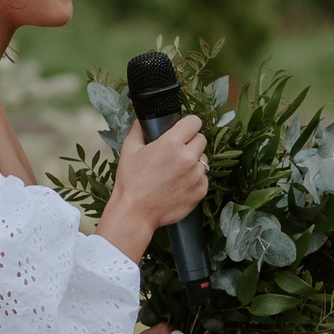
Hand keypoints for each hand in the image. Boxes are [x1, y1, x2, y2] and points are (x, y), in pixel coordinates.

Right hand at [96, 117, 207, 261]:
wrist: (135, 213)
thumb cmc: (131, 182)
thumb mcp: (129, 149)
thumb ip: (138, 130)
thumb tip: (143, 120)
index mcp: (171, 143)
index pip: (194, 122)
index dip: (188, 124)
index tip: (184, 130)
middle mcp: (188, 158)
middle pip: (201, 139)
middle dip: (191, 142)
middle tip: (177, 152)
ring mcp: (196, 175)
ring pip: (204, 159)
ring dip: (194, 161)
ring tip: (177, 170)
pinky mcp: (201, 191)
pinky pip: (204, 178)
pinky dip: (195, 179)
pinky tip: (179, 184)